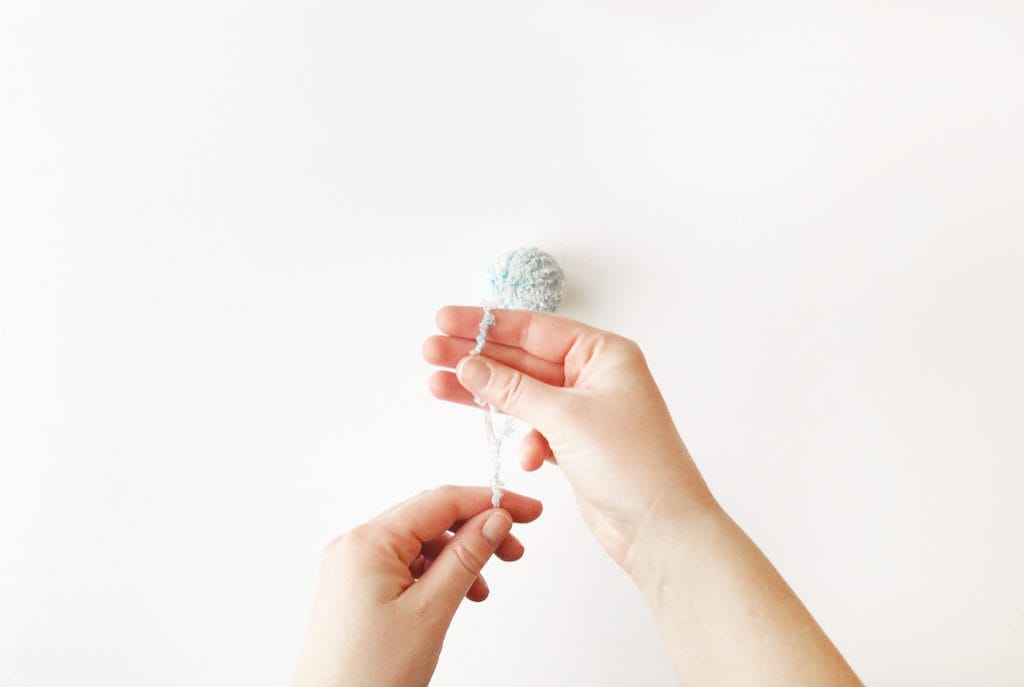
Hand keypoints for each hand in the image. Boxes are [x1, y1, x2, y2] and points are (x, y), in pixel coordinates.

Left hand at [291, 486, 542, 686]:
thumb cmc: (368, 675)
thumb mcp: (430, 612)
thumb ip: (466, 558)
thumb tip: (495, 519)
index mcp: (368, 542)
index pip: (440, 501)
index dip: (490, 502)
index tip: (529, 511)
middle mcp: (354, 547)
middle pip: (429, 519)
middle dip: (476, 530)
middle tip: (515, 550)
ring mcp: (351, 569)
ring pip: (418, 544)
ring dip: (457, 557)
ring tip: (483, 586)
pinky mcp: (354, 590)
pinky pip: (403, 566)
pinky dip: (434, 575)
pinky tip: (456, 596)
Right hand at [423, 306, 714, 576]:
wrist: (662, 528)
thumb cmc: (634, 465)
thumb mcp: (566, 418)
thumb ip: (513, 390)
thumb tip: (469, 365)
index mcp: (603, 354)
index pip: (534, 328)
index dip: (486, 323)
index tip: (445, 320)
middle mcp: (594, 377)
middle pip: (522, 358)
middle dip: (476, 357)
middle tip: (430, 351)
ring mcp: (583, 412)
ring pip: (521, 395)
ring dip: (484, 395)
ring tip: (438, 385)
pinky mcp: (574, 444)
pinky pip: (533, 428)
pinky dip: (521, 440)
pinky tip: (522, 458)